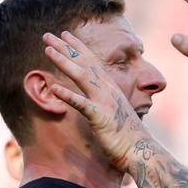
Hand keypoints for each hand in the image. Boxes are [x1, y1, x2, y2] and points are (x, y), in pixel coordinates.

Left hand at [42, 31, 151, 171]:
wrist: (141, 152)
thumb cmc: (128, 136)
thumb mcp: (115, 112)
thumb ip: (105, 101)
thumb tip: (97, 99)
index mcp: (111, 88)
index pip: (92, 62)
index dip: (77, 47)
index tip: (64, 35)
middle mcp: (108, 91)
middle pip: (84, 64)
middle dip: (65, 48)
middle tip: (47, 35)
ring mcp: (105, 103)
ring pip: (82, 77)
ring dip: (64, 62)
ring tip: (47, 51)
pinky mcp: (101, 118)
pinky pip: (83, 105)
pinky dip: (69, 96)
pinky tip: (55, 88)